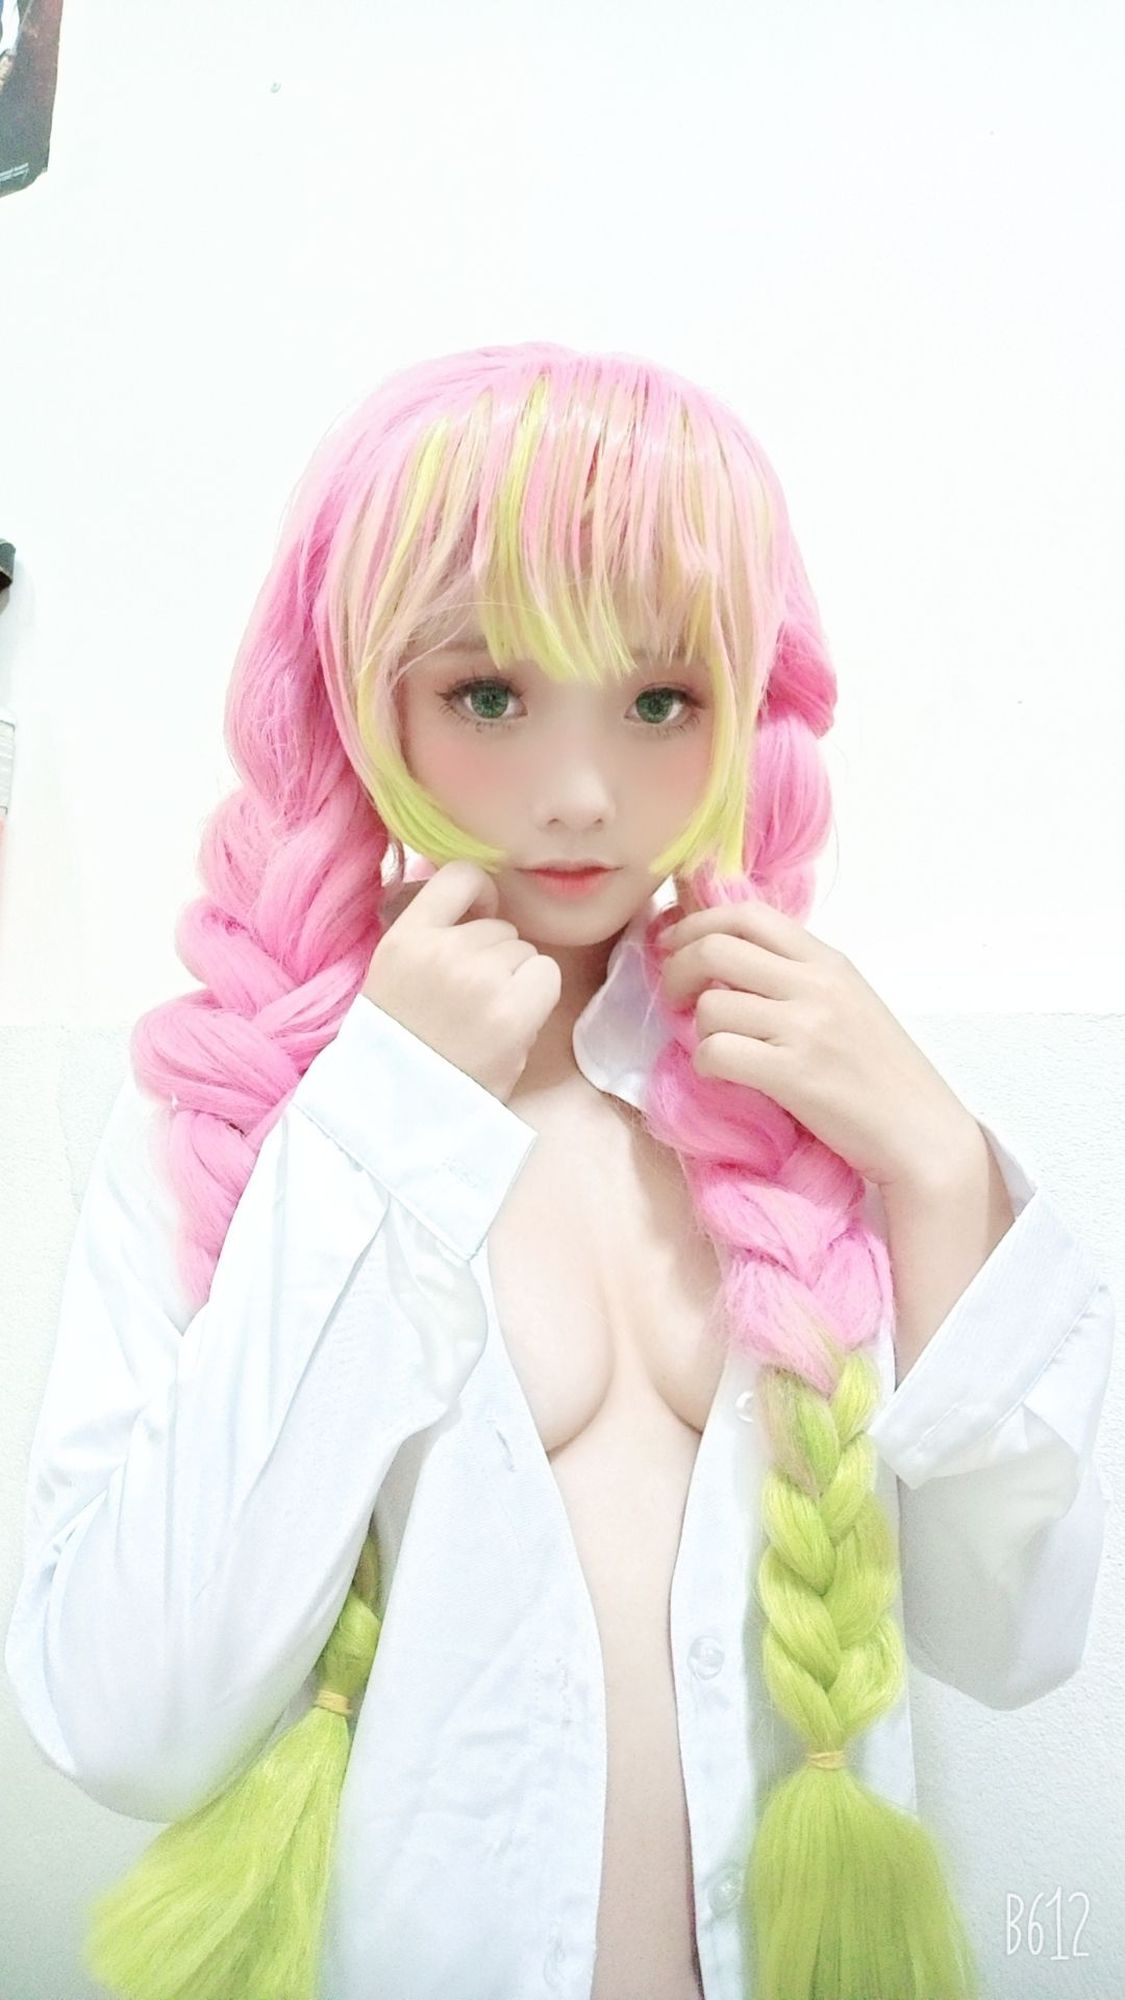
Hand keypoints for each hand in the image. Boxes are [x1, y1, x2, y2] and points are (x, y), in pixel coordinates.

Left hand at [657, 900, 978, 1190]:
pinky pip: (717, 1052)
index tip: (673, 947)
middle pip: (714, 948)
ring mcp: (806, 1027)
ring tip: (713, 1047)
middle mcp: (816, 984)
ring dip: (695, 1029)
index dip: (695, 924)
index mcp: (827, 960)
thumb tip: (727, 962)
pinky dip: (706, 1066)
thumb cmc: (882, 1074)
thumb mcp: (848, 1002)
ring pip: (710, 1005)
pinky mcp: (793, 1074)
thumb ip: (797, 976)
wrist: (922, 1133)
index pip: (746, 914)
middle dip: (676, 970)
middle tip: (674, 999)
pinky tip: (722, 1076)